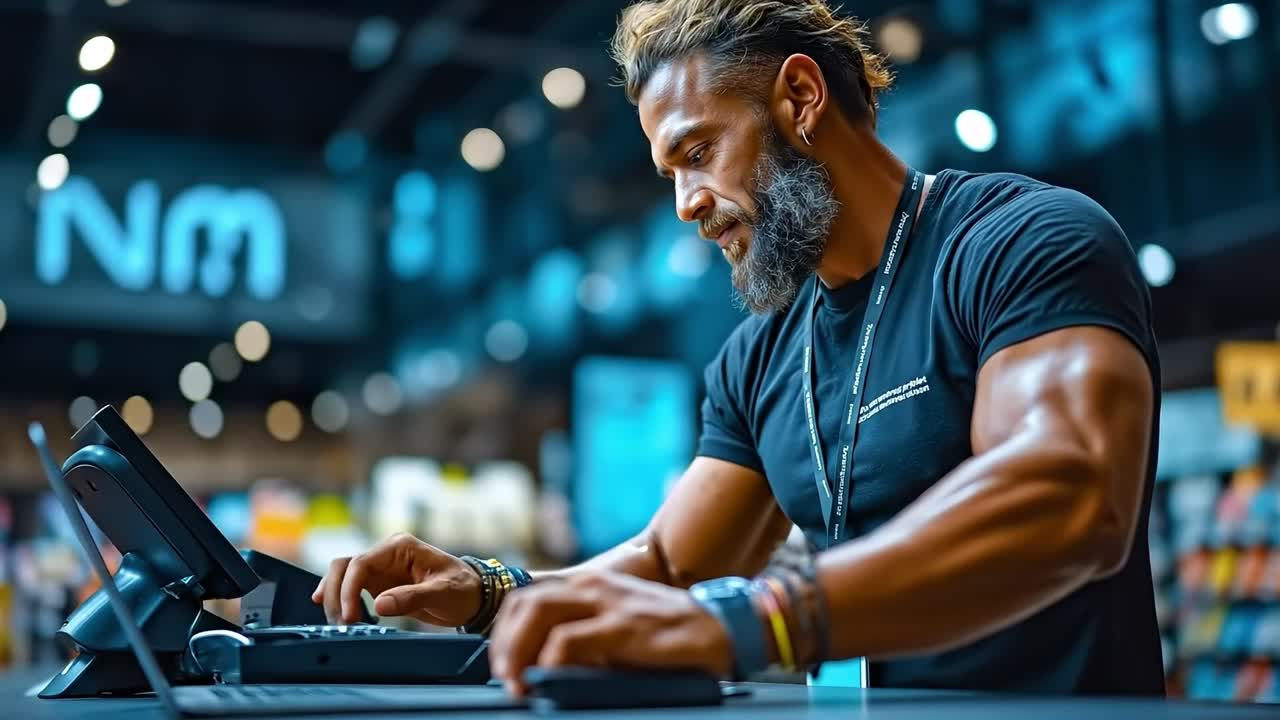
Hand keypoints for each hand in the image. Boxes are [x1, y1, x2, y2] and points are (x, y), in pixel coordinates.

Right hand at [309, 532, 481, 625]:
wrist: (473, 596)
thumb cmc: (463, 589)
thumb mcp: (443, 593)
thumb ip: (411, 597)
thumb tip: (379, 604)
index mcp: (401, 547)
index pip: (361, 562)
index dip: (349, 589)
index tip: (350, 616)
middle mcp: (387, 554)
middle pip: (344, 565)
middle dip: (335, 592)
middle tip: (341, 622)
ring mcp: (381, 568)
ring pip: (343, 575)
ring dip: (334, 597)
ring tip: (340, 623)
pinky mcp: (380, 584)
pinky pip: (351, 588)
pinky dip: (340, 598)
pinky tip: (332, 611)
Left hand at [488, 571, 732, 695]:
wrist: (718, 631)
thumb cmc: (665, 637)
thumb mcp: (615, 630)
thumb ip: (580, 639)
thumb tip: (540, 666)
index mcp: (587, 586)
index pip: (527, 599)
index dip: (504, 633)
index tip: (502, 667)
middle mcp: (592, 586)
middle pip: (525, 603)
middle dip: (503, 643)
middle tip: (505, 679)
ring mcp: (607, 603)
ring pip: (538, 613)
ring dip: (517, 650)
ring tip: (519, 683)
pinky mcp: (622, 626)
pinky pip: (567, 641)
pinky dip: (549, 662)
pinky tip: (548, 682)